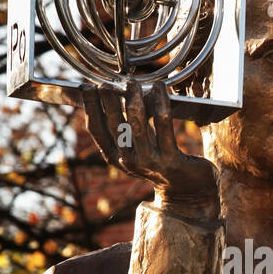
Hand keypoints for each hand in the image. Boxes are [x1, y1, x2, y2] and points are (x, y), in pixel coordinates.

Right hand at [81, 79, 219, 219]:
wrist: (187, 191)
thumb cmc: (160, 160)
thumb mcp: (136, 145)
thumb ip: (124, 124)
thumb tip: (110, 93)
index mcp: (115, 156)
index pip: (97, 129)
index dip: (90, 107)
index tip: (86, 87)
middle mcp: (128, 160)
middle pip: (114, 126)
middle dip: (108, 101)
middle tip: (107, 83)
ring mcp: (149, 161)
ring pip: (137, 124)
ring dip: (133, 100)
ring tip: (132, 82)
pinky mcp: (171, 160)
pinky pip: (164, 125)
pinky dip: (160, 102)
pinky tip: (160, 88)